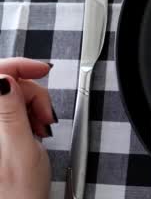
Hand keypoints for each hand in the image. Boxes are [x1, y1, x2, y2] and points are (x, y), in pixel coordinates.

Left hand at [0, 58, 54, 198]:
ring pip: (10, 95)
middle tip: (44, 115)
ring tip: (41, 128)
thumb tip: (4, 78)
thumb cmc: (16, 193)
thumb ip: (10, 111)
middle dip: (31, 93)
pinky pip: (11, 110)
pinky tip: (34, 130)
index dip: (19, 66)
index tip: (41, 70)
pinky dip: (28, 115)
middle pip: (5, 84)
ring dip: (32, 106)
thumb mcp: (21, 149)